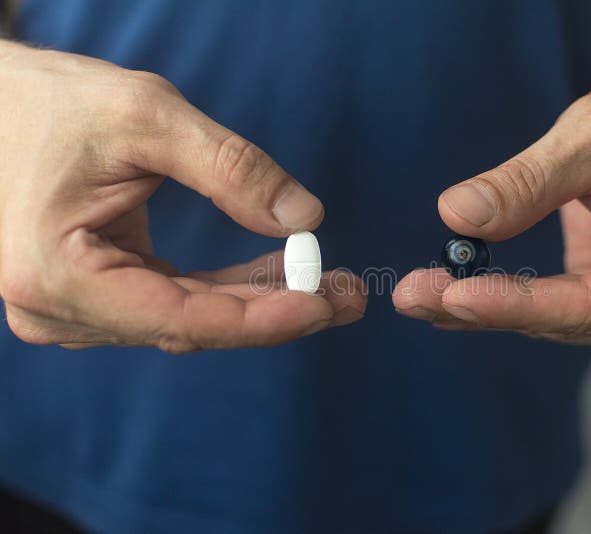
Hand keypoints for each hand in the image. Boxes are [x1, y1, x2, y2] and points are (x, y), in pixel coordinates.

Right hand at [0, 42, 365, 352]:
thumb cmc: (50, 103)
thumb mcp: (147, 117)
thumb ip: (230, 169)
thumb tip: (304, 217)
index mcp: (59, 275)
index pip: (183, 318)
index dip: (263, 318)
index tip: (326, 303)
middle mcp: (60, 309)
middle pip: (193, 326)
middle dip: (277, 311)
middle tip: (349, 296)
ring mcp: (75, 308)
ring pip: (189, 317)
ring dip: (261, 301)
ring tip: (330, 283)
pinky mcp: (96, 293)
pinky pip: (174, 300)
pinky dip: (228, 289)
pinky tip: (279, 274)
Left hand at [394, 65, 590, 354]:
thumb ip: (528, 182)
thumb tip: (458, 216)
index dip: (519, 305)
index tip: (452, 296)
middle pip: (569, 322)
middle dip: (485, 309)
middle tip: (410, 294)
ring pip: (554, 325)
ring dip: (483, 309)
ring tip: (417, 291)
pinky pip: (552, 313)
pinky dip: (501, 301)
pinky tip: (448, 293)